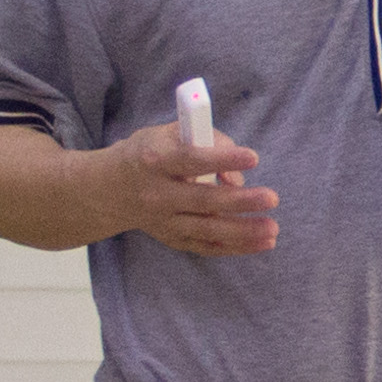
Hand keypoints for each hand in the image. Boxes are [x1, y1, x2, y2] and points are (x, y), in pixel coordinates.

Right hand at [114, 116, 276, 256]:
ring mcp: (164, 221)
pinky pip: (207, 246)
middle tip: (272, 198)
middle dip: (240, 201)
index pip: (191, 160)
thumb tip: (237, 177)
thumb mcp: (168, 133)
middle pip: (202, 200)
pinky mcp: (172, 238)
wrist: (108, 189)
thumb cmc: (149, 153)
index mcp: (155, 161)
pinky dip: (236, 247)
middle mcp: (158, 194)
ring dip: (243, 231)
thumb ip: (207, 141)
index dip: (222, 159)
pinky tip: (263, 242)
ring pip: (207, 229)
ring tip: (272, 228)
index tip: (253, 157)